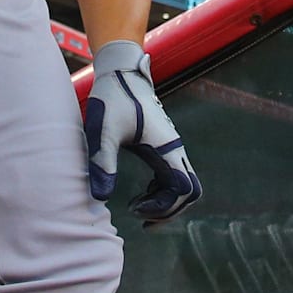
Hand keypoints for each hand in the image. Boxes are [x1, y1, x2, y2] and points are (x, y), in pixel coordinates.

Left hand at [85, 39, 201, 222]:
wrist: (122, 75)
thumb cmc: (113, 100)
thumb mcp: (103, 132)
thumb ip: (103, 163)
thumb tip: (102, 197)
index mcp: (165, 147)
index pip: (184, 189)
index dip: (164, 207)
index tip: (135, 208)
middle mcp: (174, 149)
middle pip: (191, 190)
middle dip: (170, 210)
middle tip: (141, 217)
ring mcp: (172, 147)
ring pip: (185, 184)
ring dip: (166, 202)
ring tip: (136, 206)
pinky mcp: (164, 146)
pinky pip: (175, 176)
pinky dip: (162, 192)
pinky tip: (140, 194)